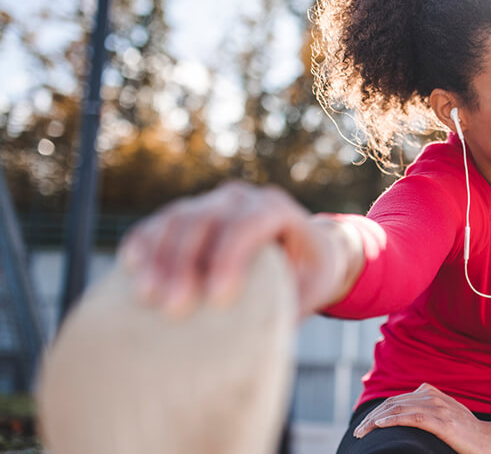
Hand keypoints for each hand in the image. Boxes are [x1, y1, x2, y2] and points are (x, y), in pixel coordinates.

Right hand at [116, 180, 352, 319]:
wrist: (303, 249)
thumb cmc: (309, 274)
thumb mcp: (312, 289)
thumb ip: (291, 304)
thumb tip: (261, 339)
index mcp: (278, 210)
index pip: (251, 224)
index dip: (230, 256)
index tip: (216, 298)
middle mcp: (242, 199)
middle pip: (207, 219)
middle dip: (186, 262)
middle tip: (174, 307)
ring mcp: (212, 202)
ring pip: (177, 218)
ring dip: (159, 256)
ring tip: (147, 296)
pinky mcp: (189, 214)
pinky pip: (159, 222)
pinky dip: (144, 242)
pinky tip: (132, 267)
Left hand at [353, 383, 490, 453]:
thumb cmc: (469, 435)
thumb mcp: (446, 417)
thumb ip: (429, 412)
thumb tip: (407, 417)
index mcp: (432, 394)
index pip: (397, 399)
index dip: (378, 411)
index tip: (365, 425)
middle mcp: (433, 397)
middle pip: (393, 402)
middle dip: (372, 417)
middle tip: (358, 432)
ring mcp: (438, 408)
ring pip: (398, 409)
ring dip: (375, 421)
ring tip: (362, 432)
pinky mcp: (442, 422)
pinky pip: (411, 417)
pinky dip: (392, 420)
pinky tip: (379, 426)